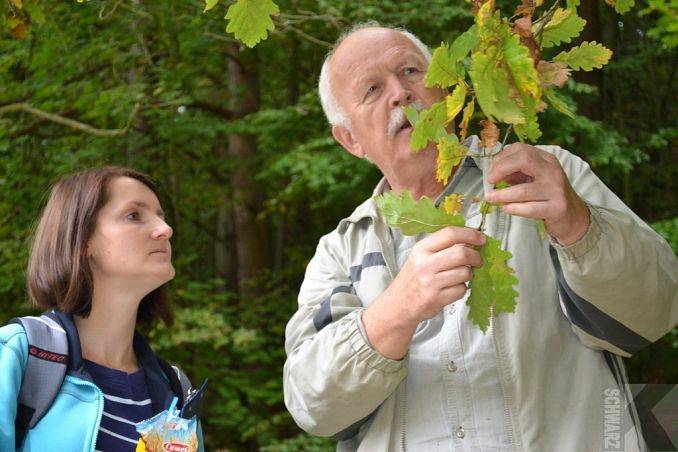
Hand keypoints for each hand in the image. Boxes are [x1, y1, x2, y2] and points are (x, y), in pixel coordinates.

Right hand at [362, 226, 484, 358]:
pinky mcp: (436, 299)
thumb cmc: (413, 277)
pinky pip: (461, 290)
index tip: (481, 239)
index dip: (470, 234)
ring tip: (460, 276)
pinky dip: (461, 289)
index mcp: (421, 249)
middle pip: (461, 253)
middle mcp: (425, 264)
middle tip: (477, 260)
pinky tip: (452, 288)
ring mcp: (430, 282)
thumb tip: (471, 240)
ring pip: (465, 273)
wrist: (399, 304)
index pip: (450, 234)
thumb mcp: (421, 256)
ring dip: (468, 274)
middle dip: (475, 257)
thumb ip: (442, 247)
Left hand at [485, 143, 589, 245]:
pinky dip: (515, 208)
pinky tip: (506, 208)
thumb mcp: (532, 178)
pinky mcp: (557, 208)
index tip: (491, 172)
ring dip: (502, 194)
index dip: (501, 159)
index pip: (521, 149)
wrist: (572, 215)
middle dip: (502, 168)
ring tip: (491, 198)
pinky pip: (531, 208)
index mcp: (545, 159)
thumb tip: (493, 174)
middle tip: (490, 180)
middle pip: (524, 160)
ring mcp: (556, 190)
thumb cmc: (546, 194)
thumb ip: (514, 173)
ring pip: (524, 190)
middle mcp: (552, 171)